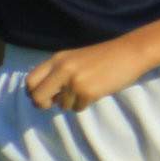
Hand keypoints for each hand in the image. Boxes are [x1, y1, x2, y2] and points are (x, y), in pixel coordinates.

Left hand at [26, 39, 151, 112]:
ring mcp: (75, 81)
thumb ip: (58, 72)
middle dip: (43, 104)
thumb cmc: (102, 57)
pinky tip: (95, 91)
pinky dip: (85, 104)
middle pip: (38, 97)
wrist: (128, 53)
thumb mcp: (74, 59)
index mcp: (57, 59)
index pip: (30, 81)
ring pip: (62, 105)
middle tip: (53, 103)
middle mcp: (62, 69)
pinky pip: (78, 108)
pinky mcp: (88, 92)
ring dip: (71, 102)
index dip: (33, 92)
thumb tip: (47, 96)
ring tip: (86, 89)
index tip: (43, 96)